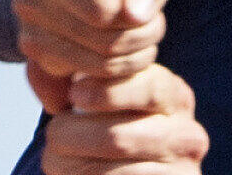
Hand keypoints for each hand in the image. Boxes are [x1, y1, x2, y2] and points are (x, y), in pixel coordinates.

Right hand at [11, 0, 181, 111]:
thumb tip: (135, 11)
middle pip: (97, 8)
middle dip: (142, 18)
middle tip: (154, 14)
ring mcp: (25, 4)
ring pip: (98, 44)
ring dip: (136, 44)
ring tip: (148, 30)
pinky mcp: (30, 43)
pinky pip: (85, 68)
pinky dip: (118, 65)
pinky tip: (127, 46)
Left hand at [42, 65, 208, 174]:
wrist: (131, 172)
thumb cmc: (112, 129)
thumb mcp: (105, 100)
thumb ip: (77, 78)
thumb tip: (43, 67)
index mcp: (176, 98)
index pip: (150, 87)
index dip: (109, 90)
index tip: (75, 93)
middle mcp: (187, 135)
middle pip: (121, 137)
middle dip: (73, 137)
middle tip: (52, 136)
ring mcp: (180, 172)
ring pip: (113, 172)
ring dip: (70, 167)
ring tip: (53, 159)